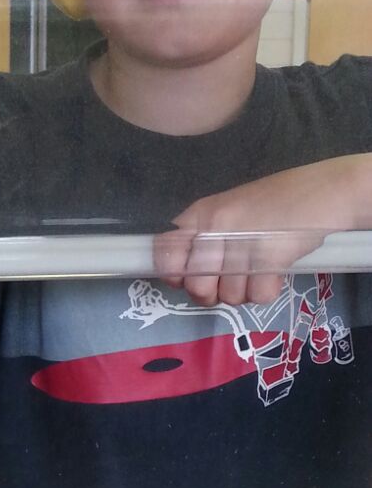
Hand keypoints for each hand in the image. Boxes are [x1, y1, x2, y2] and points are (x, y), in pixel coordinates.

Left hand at [154, 153, 371, 306]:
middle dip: (214, 294)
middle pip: (197, 287)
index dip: (175, 277)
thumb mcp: (229, 213)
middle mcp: (215, 227)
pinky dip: (268, 290)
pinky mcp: (269, 256)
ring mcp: (241, 241)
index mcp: (200, 214)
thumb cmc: (275, 204)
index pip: (165, 255)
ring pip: (229, 296)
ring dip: (246, 292)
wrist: (322, 191)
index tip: (191, 279)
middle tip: (233, 281)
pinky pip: (258, 296)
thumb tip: (179, 279)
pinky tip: (274, 270)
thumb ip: (202, 241)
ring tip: (259, 269)